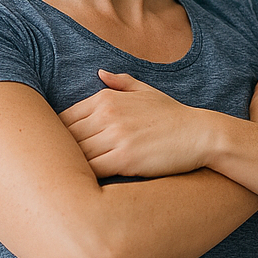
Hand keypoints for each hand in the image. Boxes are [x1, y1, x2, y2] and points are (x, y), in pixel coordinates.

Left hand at [60, 70, 215, 177]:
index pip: (64, 118)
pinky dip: (85, 177)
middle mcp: (107, 115)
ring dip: (70, 167)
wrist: (200, 134)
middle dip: (60, 154)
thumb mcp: (147, 91)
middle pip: (66, 137)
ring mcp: (115, 137)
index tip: (60, 151)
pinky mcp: (124, 160)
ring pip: (76, 155)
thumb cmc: (173, 116)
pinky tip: (86, 184)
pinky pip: (92, 170)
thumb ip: (121, 82)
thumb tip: (100, 73)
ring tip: (67, 179)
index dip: (57, 138)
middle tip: (56, 169)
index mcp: (106, 98)